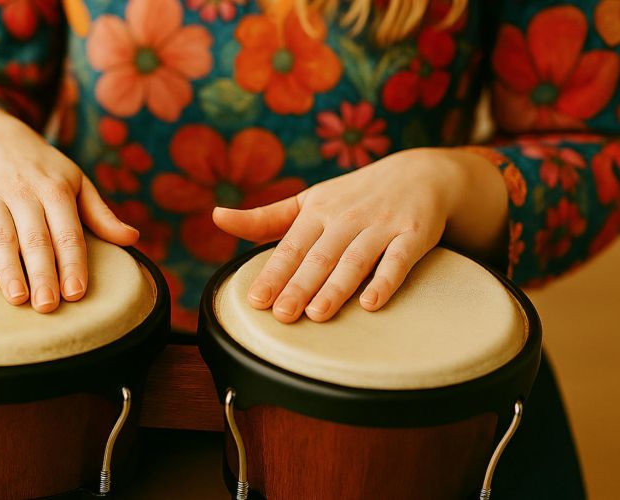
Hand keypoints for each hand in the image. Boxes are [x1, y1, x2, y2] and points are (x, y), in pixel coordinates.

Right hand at [0, 104, 137, 312]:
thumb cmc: (41, 168)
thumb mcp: (74, 182)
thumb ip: (100, 214)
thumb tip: (133, 239)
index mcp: (56, 189)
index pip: (68, 232)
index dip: (72, 262)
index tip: (76, 292)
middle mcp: (24, 190)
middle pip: (35, 238)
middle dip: (43, 273)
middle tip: (48, 306)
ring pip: (1, 236)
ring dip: (9, 268)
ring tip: (18, 299)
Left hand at [213, 147, 507, 322]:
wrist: (422, 174)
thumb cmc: (354, 195)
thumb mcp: (309, 201)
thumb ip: (265, 218)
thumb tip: (216, 216)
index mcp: (317, 211)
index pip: (290, 247)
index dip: (273, 274)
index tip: (255, 301)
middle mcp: (346, 217)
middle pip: (319, 257)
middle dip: (299, 285)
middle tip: (281, 315)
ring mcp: (381, 225)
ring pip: (354, 259)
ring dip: (336, 287)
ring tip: (316, 314)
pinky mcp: (414, 234)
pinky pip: (399, 260)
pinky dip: (386, 280)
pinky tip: (372, 303)